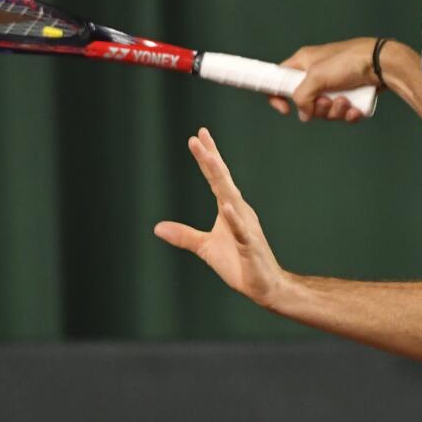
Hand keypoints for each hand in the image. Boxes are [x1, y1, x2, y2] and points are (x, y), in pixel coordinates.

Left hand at [153, 128, 284, 307]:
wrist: (264, 286)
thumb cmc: (239, 264)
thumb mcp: (205, 247)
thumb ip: (184, 236)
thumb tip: (157, 227)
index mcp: (230, 209)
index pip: (217, 179)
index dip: (208, 157)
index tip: (199, 135)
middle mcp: (240, 212)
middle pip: (223, 181)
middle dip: (211, 159)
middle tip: (199, 137)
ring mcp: (246, 227)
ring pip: (231, 199)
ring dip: (221, 179)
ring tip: (210, 159)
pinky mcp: (250, 246)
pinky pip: (241, 231)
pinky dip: (234, 219)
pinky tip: (226, 206)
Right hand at [268, 37, 378, 122]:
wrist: (381, 64)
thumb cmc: (347, 62)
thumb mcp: (316, 76)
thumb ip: (302, 96)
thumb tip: (303, 114)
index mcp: (304, 62)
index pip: (280, 78)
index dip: (277, 95)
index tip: (285, 110)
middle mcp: (317, 74)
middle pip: (305, 102)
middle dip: (318, 108)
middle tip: (328, 101)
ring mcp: (334, 85)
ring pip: (325, 110)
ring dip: (335, 111)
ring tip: (346, 101)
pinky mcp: (350, 95)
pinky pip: (342, 113)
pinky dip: (348, 114)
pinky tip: (356, 109)